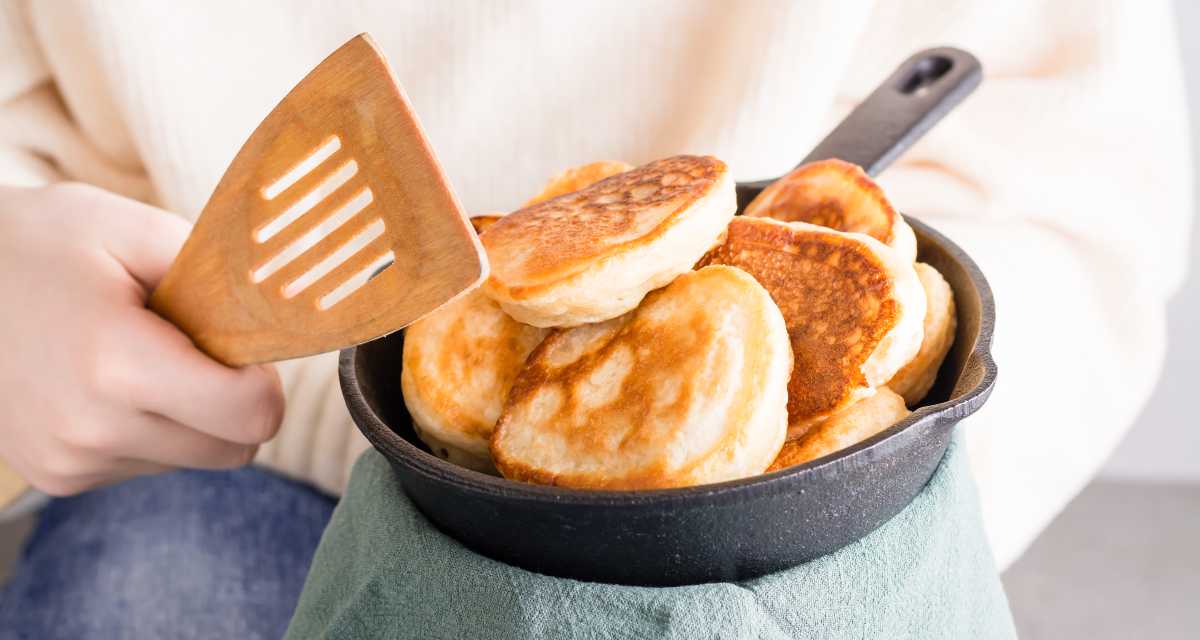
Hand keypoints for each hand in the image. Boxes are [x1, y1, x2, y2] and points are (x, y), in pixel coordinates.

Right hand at [0, 183, 283, 495]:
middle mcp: (92, 430)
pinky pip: (151, 463)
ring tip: (139, 359)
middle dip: (235, 401)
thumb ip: (219, 273)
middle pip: (236, 447)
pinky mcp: (59, 477)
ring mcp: (70, 462)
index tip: (237, 343)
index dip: (264, 379)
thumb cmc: (40, 242)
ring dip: (192, 417)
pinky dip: (151, 429)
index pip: (253, 415)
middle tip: (192, 346)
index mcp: (118, 366)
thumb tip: (286, 311)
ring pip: (196, 459)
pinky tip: (109, 383)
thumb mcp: (133, 228)